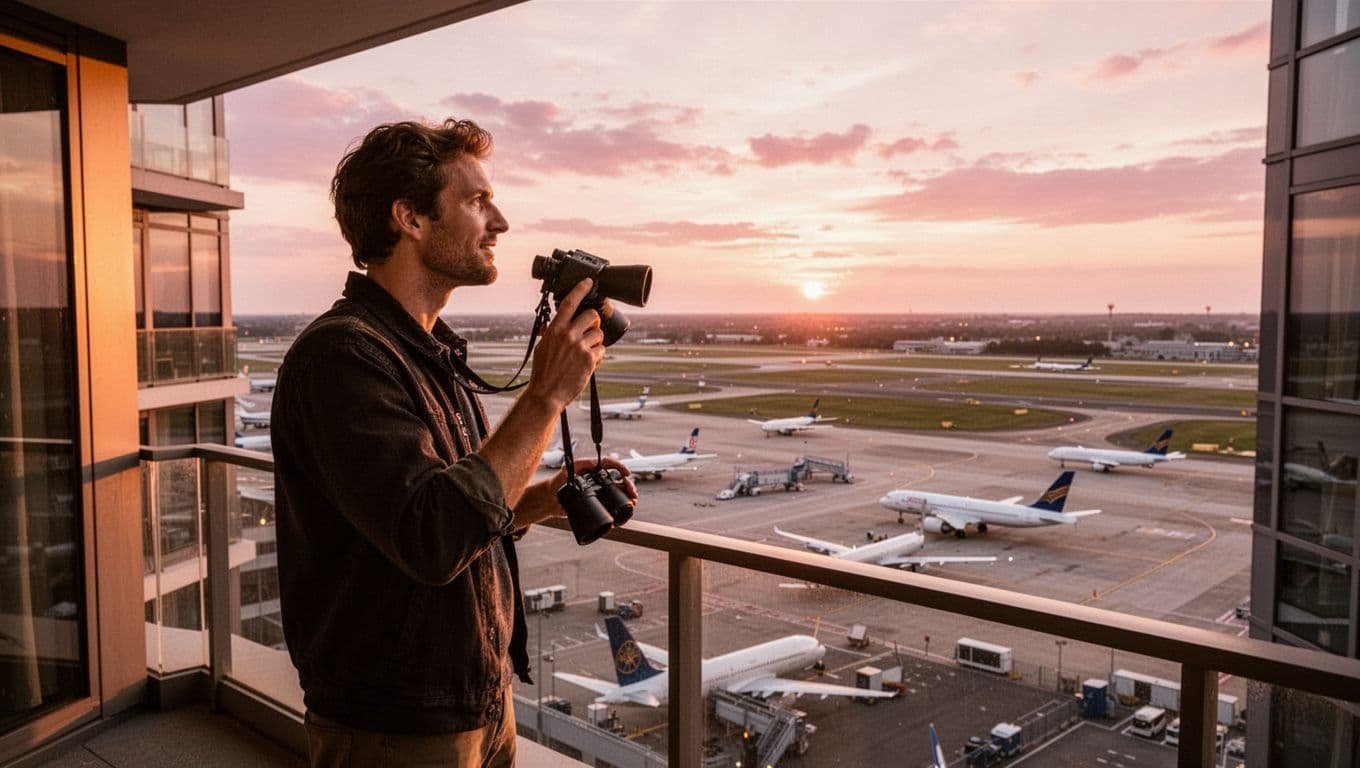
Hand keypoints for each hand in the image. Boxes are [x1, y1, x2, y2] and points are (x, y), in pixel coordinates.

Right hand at [526, 279, 604, 411]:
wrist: (546, 394)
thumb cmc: (543, 372)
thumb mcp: (541, 348)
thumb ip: (550, 334)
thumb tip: (550, 326)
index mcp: (554, 330)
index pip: (569, 302)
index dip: (580, 289)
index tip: (588, 282)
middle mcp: (568, 335)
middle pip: (592, 315)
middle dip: (595, 321)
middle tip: (592, 328)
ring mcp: (580, 346)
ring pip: (599, 333)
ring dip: (596, 341)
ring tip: (587, 352)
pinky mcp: (590, 359)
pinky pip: (602, 350)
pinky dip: (598, 356)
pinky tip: (588, 363)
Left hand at [552, 457, 638, 507]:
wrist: (551, 499)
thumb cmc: (558, 481)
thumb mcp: (568, 469)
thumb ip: (581, 463)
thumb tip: (596, 463)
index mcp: (595, 471)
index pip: (612, 467)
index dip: (621, 468)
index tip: (626, 473)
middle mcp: (600, 482)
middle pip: (620, 483)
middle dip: (630, 487)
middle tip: (632, 493)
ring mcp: (600, 495)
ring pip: (620, 497)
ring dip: (629, 499)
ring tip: (632, 503)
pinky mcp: (598, 507)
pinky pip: (612, 510)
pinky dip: (621, 513)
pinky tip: (624, 515)